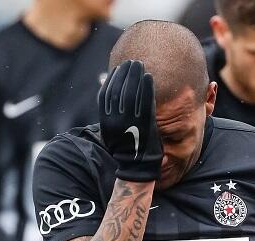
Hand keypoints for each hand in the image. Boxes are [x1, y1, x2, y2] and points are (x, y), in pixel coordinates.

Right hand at [97, 60, 162, 181]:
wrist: (136, 165)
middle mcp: (115, 121)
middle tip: (131, 62)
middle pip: (117, 90)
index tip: (118, 69)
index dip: (111, 80)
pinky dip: (146, 87)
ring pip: (131, 93)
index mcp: (106, 122)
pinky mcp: (144, 123)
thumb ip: (112, 115)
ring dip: (135, 76)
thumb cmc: (126, 147)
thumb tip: (112, 98)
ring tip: (139, 64)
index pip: (105, 95)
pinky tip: (149, 76)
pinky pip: (145, 101)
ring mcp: (130, 122)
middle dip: (124, 74)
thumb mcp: (112, 132)